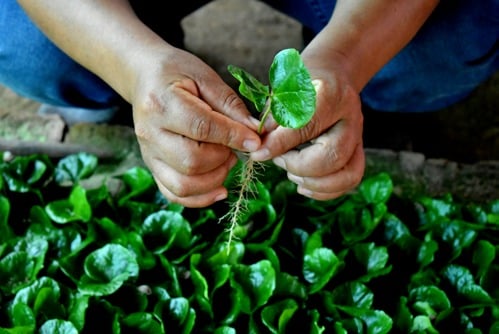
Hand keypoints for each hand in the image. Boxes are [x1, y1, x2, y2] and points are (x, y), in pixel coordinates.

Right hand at [131, 47, 260, 207]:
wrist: (144, 77)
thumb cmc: (177, 73)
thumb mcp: (206, 77)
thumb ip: (230, 106)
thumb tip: (255, 134)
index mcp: (161, 103)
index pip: (202, 128)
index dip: (233, 137)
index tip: (255, 141)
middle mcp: (150, 133)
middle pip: (191, 162)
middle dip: (222, 159)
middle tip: (235, 147)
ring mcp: (148, 154)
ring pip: (183, 184)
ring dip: (214, 179)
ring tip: (227, 161)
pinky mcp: (152, 167)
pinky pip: (174, 194)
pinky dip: (200, 198)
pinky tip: (220, 188)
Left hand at [250, 59, 364, 200]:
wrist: (332, 74)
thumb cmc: (301, 81)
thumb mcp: (283, 88)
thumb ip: (273, 116)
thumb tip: (260, 145)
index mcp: (331, 95)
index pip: (307, 126)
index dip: (280, 144)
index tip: (258, 153)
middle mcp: (350, 117)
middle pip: (333, 156)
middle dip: (299, 167)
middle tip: (278, 160)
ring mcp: (358, 137)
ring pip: (348, 174)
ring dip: (315, 183)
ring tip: (291, 175)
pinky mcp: (358, 151)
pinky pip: (349, 181)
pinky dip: (325, 190)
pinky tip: (302, 185)